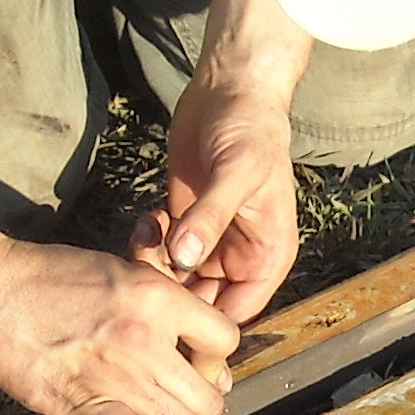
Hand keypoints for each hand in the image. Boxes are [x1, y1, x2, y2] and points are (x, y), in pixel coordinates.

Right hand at [0, 237, 242, 414]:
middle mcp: (144, 338)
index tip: (195, 360)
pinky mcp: (84, 406)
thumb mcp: (120, 270)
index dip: (216, 357)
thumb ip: (164, 305)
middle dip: (203, 402)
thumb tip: (204, 351)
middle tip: (179, 396)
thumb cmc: (50, 277)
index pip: (227, 341)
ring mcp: (116, 376)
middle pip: (212, 399)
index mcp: (157, 297)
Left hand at [135, 71, 300, 324]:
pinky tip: (147, 219)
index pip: (236, 313)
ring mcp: (209, 242)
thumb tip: (185, 258)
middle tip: (147, 264)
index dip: (205, 323)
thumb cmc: (250, 129)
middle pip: (200, 303)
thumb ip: (211, 217)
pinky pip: (160, 254)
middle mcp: (240, 258)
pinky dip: (147, 244)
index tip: (170, 313)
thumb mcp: (236, 173)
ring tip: (148, 232)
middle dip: (171, 292)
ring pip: (176, 281)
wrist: (230, 91)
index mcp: (267, 257)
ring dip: (154, 266)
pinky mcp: (184, 224)